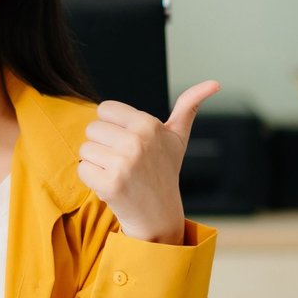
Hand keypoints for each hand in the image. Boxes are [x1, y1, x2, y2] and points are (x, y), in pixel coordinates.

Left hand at [75, 81, 220, 244]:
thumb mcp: (177, 137)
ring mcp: (123, 164)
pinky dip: (92, 179)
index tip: (127, 141)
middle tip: (122, 161)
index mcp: (148, 124)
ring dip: (96, 163)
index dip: (112, 126)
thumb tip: (214, 83)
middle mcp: (137, 142)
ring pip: (85, 150)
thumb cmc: (164, 171)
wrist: (159, 214)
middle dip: (102, 145)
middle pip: (92, 129)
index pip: (104, 109)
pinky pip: (82, 170)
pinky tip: (111, 185)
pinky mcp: (110, 185)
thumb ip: (189, 106)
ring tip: (117, 173)